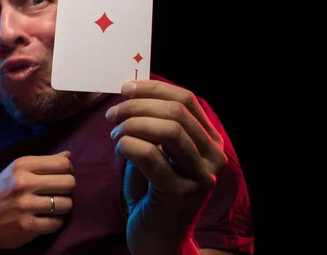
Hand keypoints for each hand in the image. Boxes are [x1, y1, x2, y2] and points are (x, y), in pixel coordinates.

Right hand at [0, 151, 74, 249]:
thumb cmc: (2, 192)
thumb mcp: (17, 171)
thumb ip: (43, 163)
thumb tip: (69, 155)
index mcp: (21, 165)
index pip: (63, 163)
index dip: (68, 170)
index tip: (61, 176)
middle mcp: (23, 183)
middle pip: (69, 182)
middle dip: (67, 189)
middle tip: (58, 193)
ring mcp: (25, 205)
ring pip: (66, 204)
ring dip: (62, 206)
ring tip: (52, 206)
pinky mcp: (27, 226)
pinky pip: (57, 222)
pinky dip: (55, 222)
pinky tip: (45, 218)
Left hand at [105, 80, 226, 252]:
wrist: (157, 238)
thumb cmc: (153, 191)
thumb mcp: (157, 151)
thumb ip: (153, 124)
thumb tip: (131, 91)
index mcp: (210, 141)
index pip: (187, 99)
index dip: (154, 88)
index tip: (125, 88)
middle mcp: (213, 157)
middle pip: (175, 112)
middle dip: (137, 107)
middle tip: (112, 115)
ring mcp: (201, 177)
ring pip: (167, 131)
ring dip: (131, 125)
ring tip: (114, 134)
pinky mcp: (180, 194)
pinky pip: (150, 155)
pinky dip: (128, 145)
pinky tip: (119, 150)